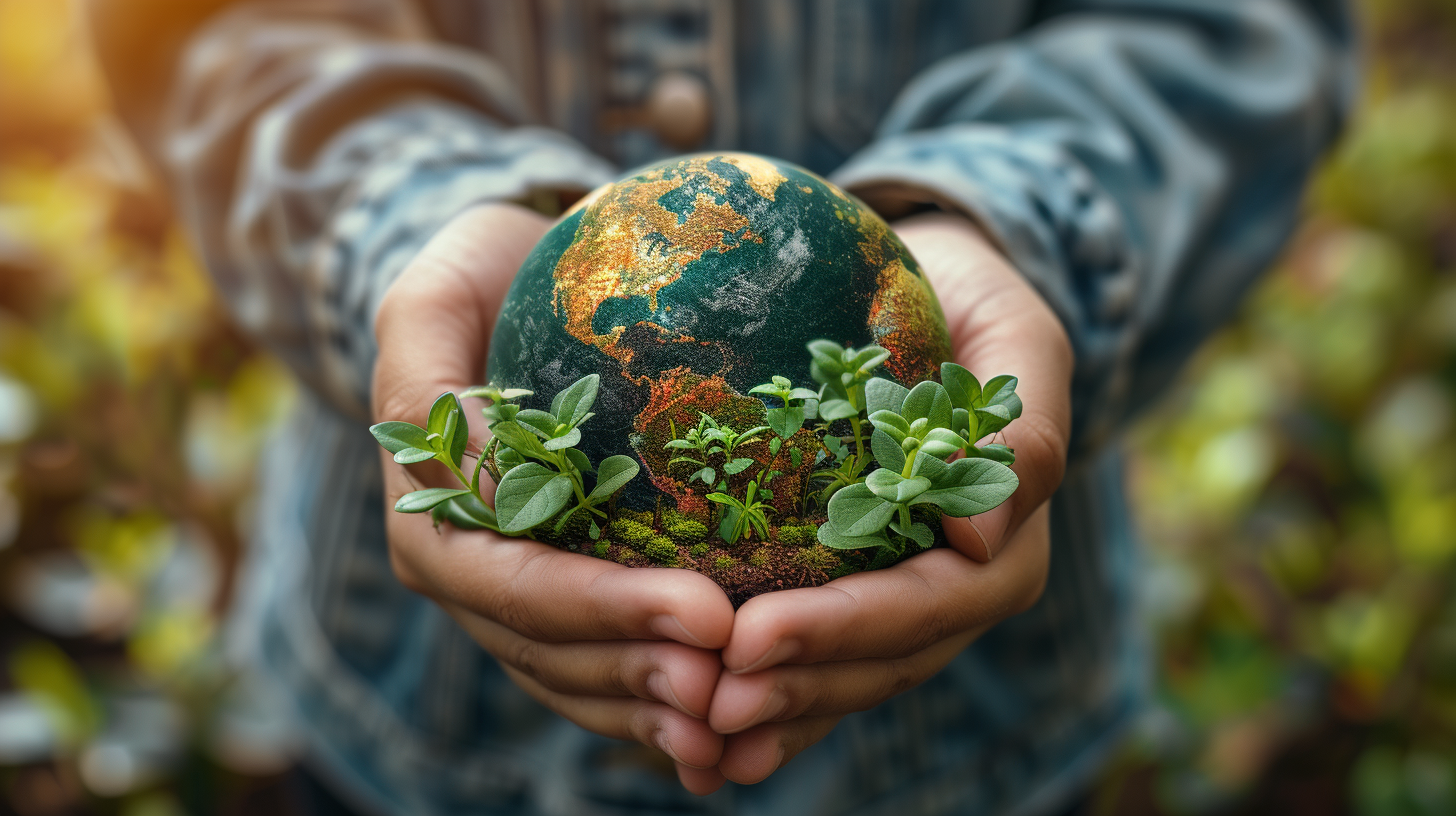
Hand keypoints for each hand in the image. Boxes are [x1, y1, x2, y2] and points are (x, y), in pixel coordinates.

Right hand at [372, 203, 736, 792]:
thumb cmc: (481, 282)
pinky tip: (730, 720)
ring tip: (740, 717)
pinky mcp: (569, 599)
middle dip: (641, 673)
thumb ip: (424, 373)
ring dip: (655, 707)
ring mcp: (517, 599)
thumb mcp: (436, 297)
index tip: (707, 612)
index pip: (514, 583)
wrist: (512, 296)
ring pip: (579, 680)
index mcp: (432, 517)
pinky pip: (606, 669)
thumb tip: (464, 470)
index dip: (602, 610)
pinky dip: (658, 699)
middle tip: (735, 680)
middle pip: (551, 652)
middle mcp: (470, 576)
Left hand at [702, 212, 1073, 786]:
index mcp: (1002, 544)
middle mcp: (955, 590)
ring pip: (845, 679)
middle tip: (709, 701)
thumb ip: (1024, 431)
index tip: (752, 637)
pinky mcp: (853, 599)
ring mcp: (902, 603)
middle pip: (878, 659)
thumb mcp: (1018, 339)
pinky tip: (706, 738)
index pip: (921, 603)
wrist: (933, 294)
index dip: (839, 628)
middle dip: (796, 685)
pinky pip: (819, 666)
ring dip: (776, 710)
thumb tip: (983, 537)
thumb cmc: (973, 305)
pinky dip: (774, 705)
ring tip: (697, 732)